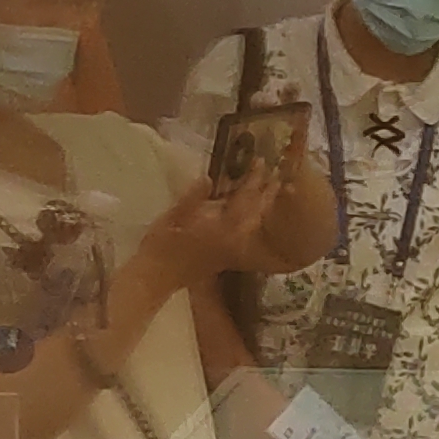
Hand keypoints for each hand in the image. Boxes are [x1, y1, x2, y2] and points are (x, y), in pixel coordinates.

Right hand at [132, 166, 283, 294]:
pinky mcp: (229, 253)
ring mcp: (233, 247)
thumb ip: (192, 198)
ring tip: (275, 188)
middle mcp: (233, 237)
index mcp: (221, 227)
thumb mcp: (172, 218)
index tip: (261, 162)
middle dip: (268, 192)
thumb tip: (208, 177)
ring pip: (255, 221)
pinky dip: (256, 217)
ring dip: (265, 204)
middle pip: (257, 211)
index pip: (244, 199)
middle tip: (280, 175)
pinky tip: (256, 210)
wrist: (158, 277)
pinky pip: (249, 230)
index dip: (253, 179)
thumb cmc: (162, 246)